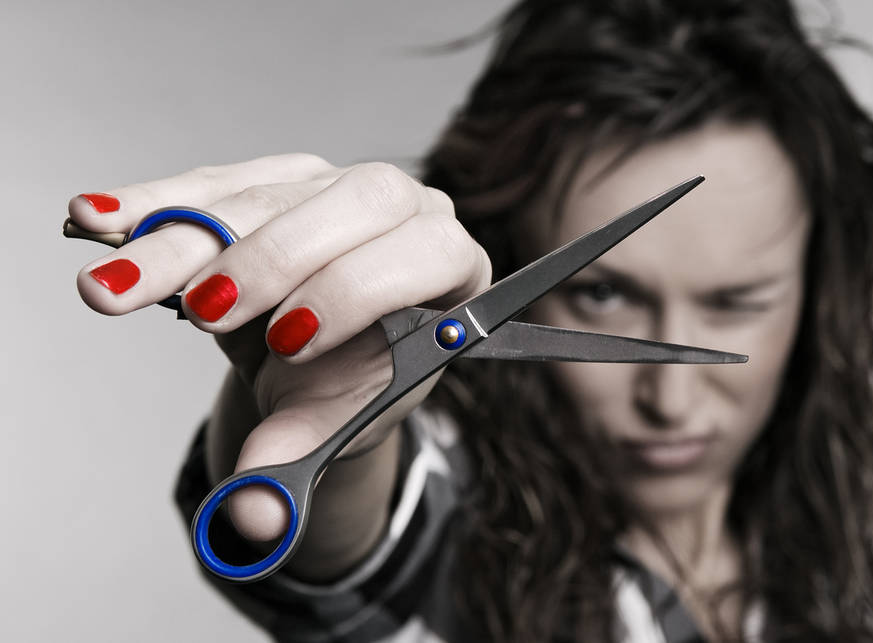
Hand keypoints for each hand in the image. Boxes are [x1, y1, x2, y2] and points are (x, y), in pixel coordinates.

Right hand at [71, 154, 490, 542]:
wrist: (320, 354)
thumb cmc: (352, 381)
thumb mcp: (334, 420)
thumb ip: (300, 458)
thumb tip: (252, 521)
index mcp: (451, 264)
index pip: (423, 251)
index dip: (356, 288)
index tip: (289, 341)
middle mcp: (404, 207)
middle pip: (347, 204)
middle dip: (266, 260)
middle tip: (200, 315)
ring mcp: (335, 183)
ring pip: (267, 192)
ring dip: (184, 238)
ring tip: (114, 285)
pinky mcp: (273, 178)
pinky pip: (215, 182)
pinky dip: (153, 205)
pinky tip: (98, 219)